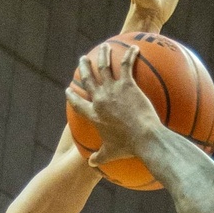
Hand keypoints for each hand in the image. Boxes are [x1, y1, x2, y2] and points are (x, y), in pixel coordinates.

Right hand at [66, 44, 161, 165]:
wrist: (144, 138)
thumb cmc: (129, 147)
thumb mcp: (111, 153)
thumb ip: (99, 157)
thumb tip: (92, 164)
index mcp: (94, 115)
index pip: (78, 104)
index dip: (72, 96)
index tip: (69, 89)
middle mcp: (99, 100)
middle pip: (88, 79)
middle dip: (84, 68)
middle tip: (82, 60)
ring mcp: (113, 91)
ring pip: (104, 68)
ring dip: (102, 56)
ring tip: (104, 47)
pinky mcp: (128, 85)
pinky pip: (127, 66)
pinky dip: (130, 56)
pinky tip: (134, 48)